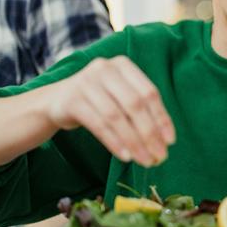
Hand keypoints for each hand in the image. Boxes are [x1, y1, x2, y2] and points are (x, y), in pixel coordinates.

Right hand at [47, 56, 174, 165]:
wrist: (57, 101)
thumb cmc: (98, 101)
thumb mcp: (120, 97)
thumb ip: (140, 110)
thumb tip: (165, 140)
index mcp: (123, 65)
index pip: (149, 93)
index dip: (161, 118)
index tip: (170, 141)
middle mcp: (105, 69)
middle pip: (134, 105)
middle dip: (150, 133)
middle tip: (159, 156)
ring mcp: (86, 82)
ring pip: (117, 116)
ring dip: (134, 142)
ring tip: (145, 160)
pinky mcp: (72, 100)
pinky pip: (98, 125)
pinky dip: (114, 142)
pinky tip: (125, 156)